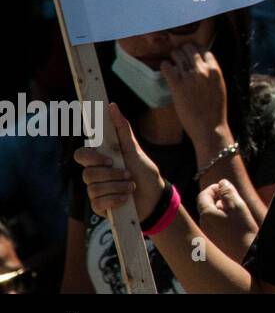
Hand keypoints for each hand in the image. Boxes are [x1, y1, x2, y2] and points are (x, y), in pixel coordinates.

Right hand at [74, 103, 165, 218]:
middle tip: (128, 174)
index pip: (81, 155)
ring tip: (131, 186)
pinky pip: (98, 203)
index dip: (91, 157)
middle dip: (112, 175)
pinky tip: (125, 199)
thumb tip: (112, 105)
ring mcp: (95, 192)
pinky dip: (116, 199)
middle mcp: (95, 175)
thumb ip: (122, 129)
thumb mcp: (134, 149)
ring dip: (118, 187)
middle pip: (88, 173)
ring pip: (94, 188)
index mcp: (100, 159)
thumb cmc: (143, 171)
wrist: (154, 196)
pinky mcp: (99, 207)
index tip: (109, 160)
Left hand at [162, 43, 231, 152]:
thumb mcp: (219, 86)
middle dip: (182, 51)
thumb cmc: (215, 110)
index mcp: (215, 69)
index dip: (195, 49)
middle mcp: (202, 70)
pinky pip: (167, 67)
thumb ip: (211, 74)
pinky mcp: (177, 86)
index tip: (190, 54)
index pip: (203, 49)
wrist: (210, 127)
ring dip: (173, 56)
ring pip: (177, 54)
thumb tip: (202, 66)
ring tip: (171, 63)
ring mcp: (189, 77)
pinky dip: (165, 66)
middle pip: (189, 48)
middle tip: (178, 57)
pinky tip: (165, 69)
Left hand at [197, 179, 257, 260]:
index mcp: (206, 215)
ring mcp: (205, 234)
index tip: (226, 188)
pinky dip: (220, 221)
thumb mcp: (238, 206)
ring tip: (235, 214)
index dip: (214, 188)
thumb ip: (228, 191)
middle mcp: (202, 224)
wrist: (246, 255)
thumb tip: (221, 182)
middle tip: (233, 200)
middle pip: (206, 205)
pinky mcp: (211, 242)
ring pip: (209, 216)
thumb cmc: (243, 231)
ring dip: (220, 210)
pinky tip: (233, 226)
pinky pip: (212, 226)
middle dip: (218, 199)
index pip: (203, 195)